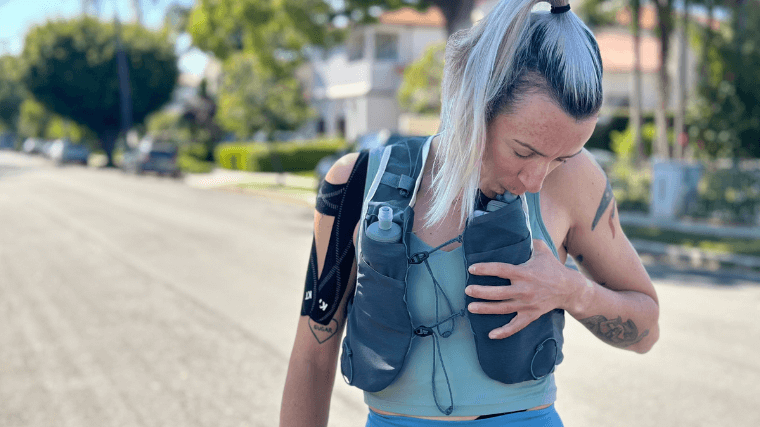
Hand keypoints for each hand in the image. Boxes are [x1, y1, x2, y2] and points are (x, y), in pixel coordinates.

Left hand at [465, 239, 580, 338]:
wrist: (569, 289)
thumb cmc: (552, 267)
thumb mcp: (542, 250)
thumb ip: (528, 240)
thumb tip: (517, 228)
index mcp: (525, 273)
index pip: (501, 270)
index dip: (485, 269)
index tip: (472, 268)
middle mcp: (524, 290)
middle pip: (498, 293)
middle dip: (481, 292)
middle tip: (467, 291)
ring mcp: (527, 305)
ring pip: (503, 309)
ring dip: (486, 309)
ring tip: (470, 308)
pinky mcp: (530, 315)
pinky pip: (516, 326)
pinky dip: (504, 332)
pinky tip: (491, 335)